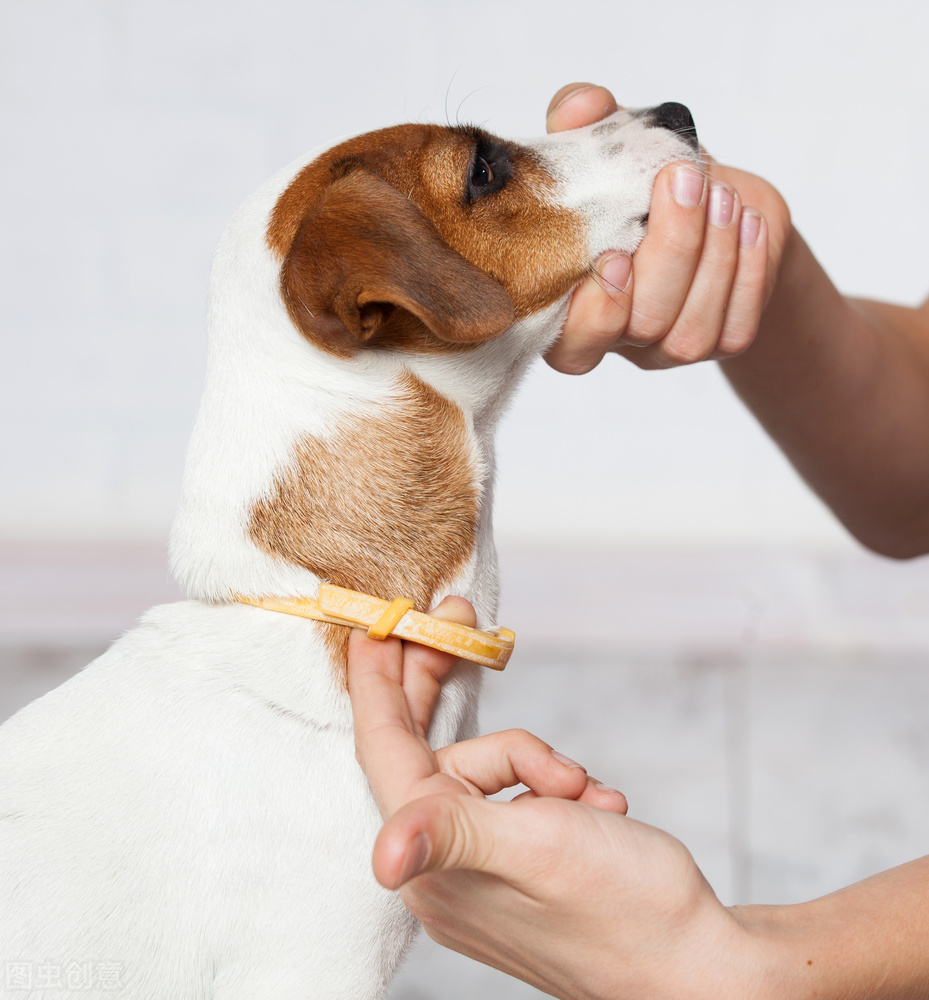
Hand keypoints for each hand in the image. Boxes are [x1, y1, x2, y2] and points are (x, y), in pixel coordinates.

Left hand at [348, 598, 755, 999]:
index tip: (376, 624)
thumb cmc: (629, 912)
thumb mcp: (539, 854)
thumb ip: (456, 835)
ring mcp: (484, 865)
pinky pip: (522, 793)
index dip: (376, 684)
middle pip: (426, 750)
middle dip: (441, 682)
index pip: (385, 752)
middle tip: (456, 618)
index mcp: (436, 863)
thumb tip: (384, 859)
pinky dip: (561, 787)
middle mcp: (448, 866)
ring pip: (490, 767)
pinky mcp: (521, 860)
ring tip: (586, 791)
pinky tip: (602, 811)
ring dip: (540, 762)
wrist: (701, 961)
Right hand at [543, 83, 790, 374]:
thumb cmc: (642, 182)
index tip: (617, 255)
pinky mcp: (721, 341)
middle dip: (671, 252)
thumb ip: (584, 122)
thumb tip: (581, 106)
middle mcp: (617, 341)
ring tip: (722, 194)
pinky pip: (736, 328)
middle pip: (642, 326)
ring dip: (713, 258)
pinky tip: (749, 223)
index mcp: (570, 308)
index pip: (571, 347)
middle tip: (685, 180)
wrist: (710, 199)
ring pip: (690, 333)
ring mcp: (668, 350)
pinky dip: (748, 272)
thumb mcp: (609, 143)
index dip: (595, 314)